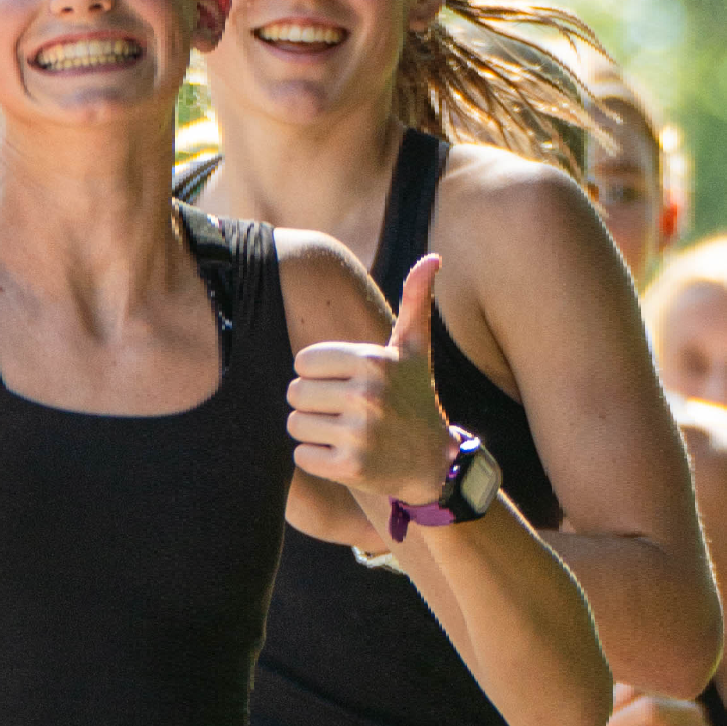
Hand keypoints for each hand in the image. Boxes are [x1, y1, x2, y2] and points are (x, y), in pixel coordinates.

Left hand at [288, 254, 457, 507]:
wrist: (431, 462)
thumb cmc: (414, 397)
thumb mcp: (415, 349)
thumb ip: (415, 302)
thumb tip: (432, 258)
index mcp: (374, 361)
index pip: (303, 362)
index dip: (318, 374)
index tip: (345, 383)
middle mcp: (367, 395)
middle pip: (295, 393)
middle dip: (313, 403)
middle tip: (344, 411)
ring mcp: (359, 433)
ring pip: (295, 424)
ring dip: (312, 431)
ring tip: (344, 431)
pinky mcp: (349, 467)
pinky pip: (301, 456)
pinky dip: (316, 458)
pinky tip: (343, 454)